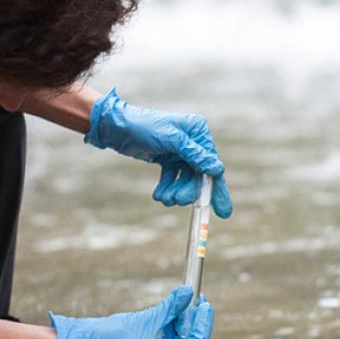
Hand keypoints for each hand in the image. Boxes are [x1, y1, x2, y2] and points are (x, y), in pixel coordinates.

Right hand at [49, 285, 212, 338]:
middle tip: (196, 298)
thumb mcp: (144, 319)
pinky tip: (169, 311)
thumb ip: (169, 308)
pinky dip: (168, 327)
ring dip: (180, 322)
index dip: (203, 323)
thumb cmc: (110, 336)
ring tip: (182, 300)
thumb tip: (188, 293)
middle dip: (193, 321)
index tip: (205, 303)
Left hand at [84, 88, 232, 217]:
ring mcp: (180, 151)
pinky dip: (167, 188)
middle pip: (200, 174)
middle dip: (189, 191)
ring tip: (164, 199)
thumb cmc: (144, 127)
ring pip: (185, 179)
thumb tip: (218, 169)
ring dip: (176, 192)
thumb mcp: (170, 140)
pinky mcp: (168, 159)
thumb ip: (194, 155)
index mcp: (198, 131)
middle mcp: (193, 141)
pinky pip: (172, 178)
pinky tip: (158, 195)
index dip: (217, 188)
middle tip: (178, 201)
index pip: (212, 163)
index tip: (222, 211)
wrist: (117, 127)